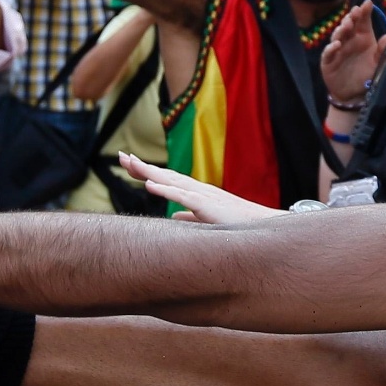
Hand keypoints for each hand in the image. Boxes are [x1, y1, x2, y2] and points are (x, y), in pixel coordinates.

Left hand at [118, 153, 282, 224]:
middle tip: (121, 156)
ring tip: (130, 164)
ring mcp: (203, 196)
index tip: (128, 164)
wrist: (264, 228)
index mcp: (197, 194)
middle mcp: (198, 190)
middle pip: (165, 175)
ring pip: (170, 181)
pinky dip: (165, 190)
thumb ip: (190, 218)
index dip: (148, 172)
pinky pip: (183, 197)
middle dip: (142, 166)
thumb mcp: (208, 222)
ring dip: (149, 172)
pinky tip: (149, 185)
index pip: (167, 179)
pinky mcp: (208, 206)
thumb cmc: (238, 226)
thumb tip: (174, 218)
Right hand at [320, 2, 385, 104]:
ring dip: (341, 30)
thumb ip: (383, 50)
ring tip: (346, 25)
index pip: (363, 22)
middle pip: (349, 26)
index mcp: (363, 38)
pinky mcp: (328, 61)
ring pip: (337, 36)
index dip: (364, 12)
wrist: (353, 95)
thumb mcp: (378, 63)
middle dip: (351, 18)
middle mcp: (349, 41)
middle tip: (355, 12)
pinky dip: (331, 48)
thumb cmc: (366, 75)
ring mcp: (337, 50)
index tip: (367, 3)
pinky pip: (328, 53)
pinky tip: (337, 45)